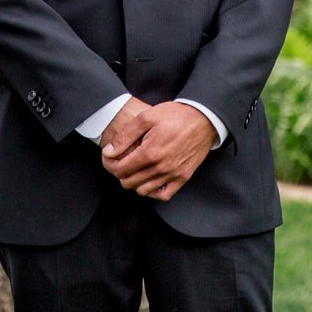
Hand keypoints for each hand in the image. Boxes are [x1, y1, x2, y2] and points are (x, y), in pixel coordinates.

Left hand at [100, 98, 216, 200]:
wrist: (203, 119)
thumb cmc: (175, 116)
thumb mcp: (146, 117)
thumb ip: (125, 136)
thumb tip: (109, 152)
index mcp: (150, 153)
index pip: (120, 169)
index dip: (110, 164)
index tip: (109, 157)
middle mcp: (160, 168)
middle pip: (129, 182)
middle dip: (119, 173)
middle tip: (120, 162)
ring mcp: (172, 175)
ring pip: (143, 191)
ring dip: (134, 182)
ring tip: (134, 169)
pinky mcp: (182, 178)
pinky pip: (162, 195)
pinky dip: (152, 191)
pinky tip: (149, 180)